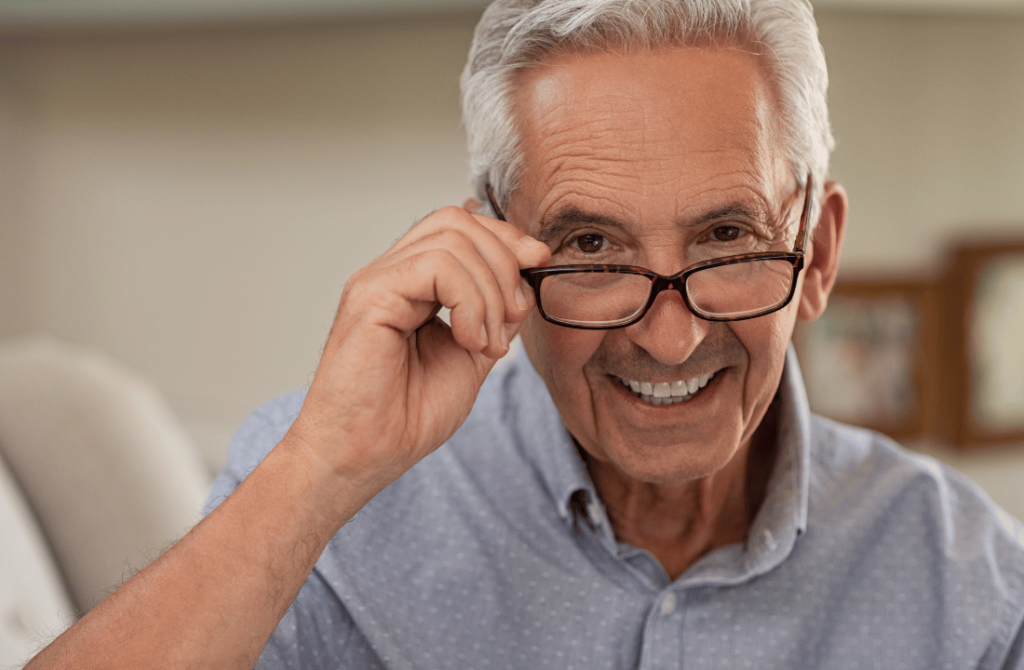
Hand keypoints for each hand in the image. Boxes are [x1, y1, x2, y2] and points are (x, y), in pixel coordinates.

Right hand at [283, 205, 549, 506]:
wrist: (363, 456)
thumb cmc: (404, 417)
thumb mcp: (472, 356)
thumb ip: (495, 315)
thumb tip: (526, 279)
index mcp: (411, 283)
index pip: (461, 226)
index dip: (506, 239)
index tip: (538, 267)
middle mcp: (391, 273)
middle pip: (458, 221)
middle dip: (504, 262)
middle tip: (513, 317)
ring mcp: (378, 280)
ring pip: (452, 239)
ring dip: (490, 292)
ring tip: (487, 343)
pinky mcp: (370, 296)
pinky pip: (436, 267)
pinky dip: (469, 302)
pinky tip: (468, 341)